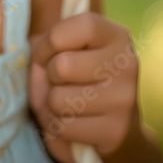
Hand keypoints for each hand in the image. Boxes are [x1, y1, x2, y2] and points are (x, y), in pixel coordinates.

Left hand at [27, 11, 139, 162]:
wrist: (115, 121)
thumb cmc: (79, 74)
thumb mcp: (64, 48)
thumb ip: (44, 45)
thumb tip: (36, 59)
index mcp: (114, 34)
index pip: (67, 31)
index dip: (47, 44)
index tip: (47, 54)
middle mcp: (126, 64)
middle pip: (62, 66)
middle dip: (49, 76)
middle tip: (59, 81)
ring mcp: (124, 99)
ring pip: (58, 100)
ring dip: (50, 104)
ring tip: (64, 101)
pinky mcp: (116, 131)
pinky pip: (64, 127)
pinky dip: (56, 126)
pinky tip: (71, 120)